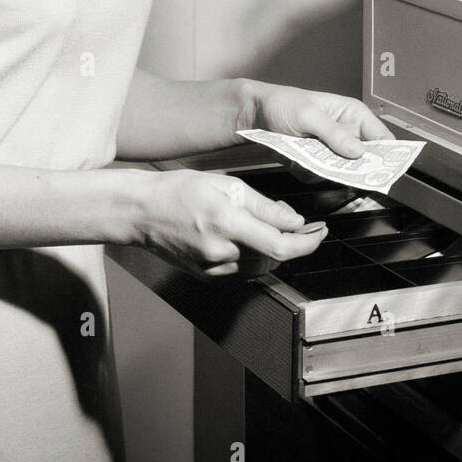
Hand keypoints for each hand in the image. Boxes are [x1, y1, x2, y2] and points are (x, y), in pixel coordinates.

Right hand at [135, 169, 327, 278]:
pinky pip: (244, 271)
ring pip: (262, 265)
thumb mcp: (226, 184)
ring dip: (275, 249)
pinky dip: (256, 257)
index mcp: (226, 222)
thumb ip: (263, 205)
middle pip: (275, 256)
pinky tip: (251, 239)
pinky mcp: (207, 277)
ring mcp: (213, 269)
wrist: (141, 212)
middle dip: (293, 241)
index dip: (307, 242)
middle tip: (297, 222)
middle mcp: (221, 251)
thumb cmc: (178, 191)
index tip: (319, 232)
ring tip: (271, 227)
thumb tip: (293, 220)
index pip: (280, 244)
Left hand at [252, 84, 392, 159]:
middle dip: (352, 169)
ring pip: (341, 173)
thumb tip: (359, 151)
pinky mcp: (316, 163)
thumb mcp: (308, 115)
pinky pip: (320, 177)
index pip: (382, 138)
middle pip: (365, 161)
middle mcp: (347, 134)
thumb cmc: (282, 103)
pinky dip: (308, 172)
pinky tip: (294, 160)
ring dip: (325, 171)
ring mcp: (332, 150)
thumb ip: (333, 133)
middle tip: (337, 169)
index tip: (381, 171)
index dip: (387, 156)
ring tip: (305, 158)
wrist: (254, 114)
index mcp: (353, 115)